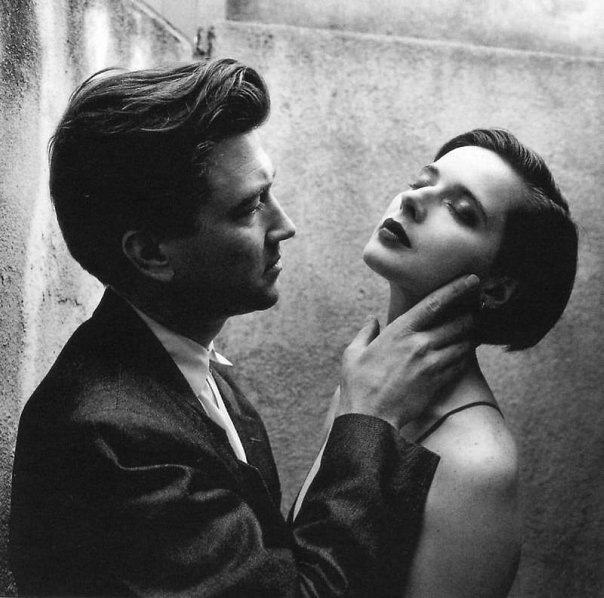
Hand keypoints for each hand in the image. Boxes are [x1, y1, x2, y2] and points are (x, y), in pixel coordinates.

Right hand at [338, 275, 478, 429]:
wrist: (370, 418)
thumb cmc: (358, 384)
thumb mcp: (353, 353)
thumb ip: (366, 333)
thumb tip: (372, 320)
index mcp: (399, 331)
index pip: (434, 303)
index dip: (455, 289)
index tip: (471, 279)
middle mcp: (419, 344)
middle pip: (457, 323)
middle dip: (469, 315)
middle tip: (474, 311)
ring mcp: (431, 364)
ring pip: (463, 344)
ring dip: (469, 337)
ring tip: (471, 333)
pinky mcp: (438, 383)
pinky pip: (460, 365)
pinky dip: (464, 358)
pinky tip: (463, 355)